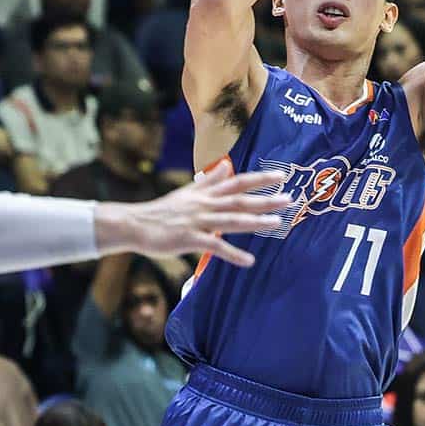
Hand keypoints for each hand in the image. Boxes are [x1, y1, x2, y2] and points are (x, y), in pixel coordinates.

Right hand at [105, 167, 290, 269]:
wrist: (135, 224)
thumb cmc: (162, 211)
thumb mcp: (188, 192)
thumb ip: (210, 181)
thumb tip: (226, 165)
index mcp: (205, 194)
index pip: (238, 183)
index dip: (260, 179)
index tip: (282, 176)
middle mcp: (205, 205)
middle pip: (240, 200)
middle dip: (265, 199)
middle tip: (289, 199)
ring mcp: (197, 221)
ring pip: (231, 220)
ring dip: (255, 222)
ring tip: (277, 224)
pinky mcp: (189, 239)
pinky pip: (215, 246)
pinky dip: (233, 254)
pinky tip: (249, 261)